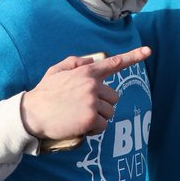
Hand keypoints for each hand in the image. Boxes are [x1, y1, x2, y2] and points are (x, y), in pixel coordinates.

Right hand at [20, 47, 150, 140]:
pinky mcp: (90, 118)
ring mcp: (92, 102)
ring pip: (109, 112)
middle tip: (83, 107)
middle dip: (102, 104)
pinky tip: (80, 126)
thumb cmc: (44, 93)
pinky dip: (94, 129)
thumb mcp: (57, 70)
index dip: (133, 56)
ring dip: (98, 117)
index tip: (148, 51)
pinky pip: (103, 126)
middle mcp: (92, 85)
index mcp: (86, 72)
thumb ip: (76, 63)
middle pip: (113, 97)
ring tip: (79, 117)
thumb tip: (92, 62)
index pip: (114, 63)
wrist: (31, 114)